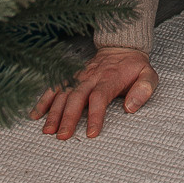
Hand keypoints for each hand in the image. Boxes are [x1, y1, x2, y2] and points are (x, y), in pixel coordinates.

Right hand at [30, 46, 157, 138]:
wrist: (120, 47)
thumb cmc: (134, 66)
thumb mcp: (148, 74)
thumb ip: (143, 89)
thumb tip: (131, 107)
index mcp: (109, 79)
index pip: (100, 98)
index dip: (96, 116)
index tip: (92, 133)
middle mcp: (90, 77)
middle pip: (77, 97)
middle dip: (68, 117)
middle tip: (62, 136)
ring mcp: (78, 76)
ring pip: (63, 94)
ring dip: (53, 112)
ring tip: (47, 130)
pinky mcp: (71, 77)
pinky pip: (55, 87)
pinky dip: (44, 100)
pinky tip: (35, 115)